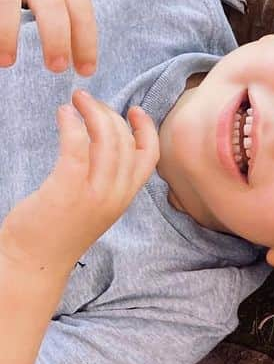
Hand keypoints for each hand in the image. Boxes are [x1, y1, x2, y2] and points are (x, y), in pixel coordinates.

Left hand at [0, 91, 158, 277]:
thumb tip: (99, 145)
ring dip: (93, 112)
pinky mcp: (68, 189)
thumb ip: (104, 181)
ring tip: (76, 100)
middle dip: (109, 113)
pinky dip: (72, 124)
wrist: (34, 263)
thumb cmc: (56, 233)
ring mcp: (94, 193)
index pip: (149, 157)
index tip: (134, 110)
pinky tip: (63, 114)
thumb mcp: (94, 208)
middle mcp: (115, 194)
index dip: (146, 129)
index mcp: (124, 198)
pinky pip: (77, 145)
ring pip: (106, 140)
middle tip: (88, 100)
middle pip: (125, 141)